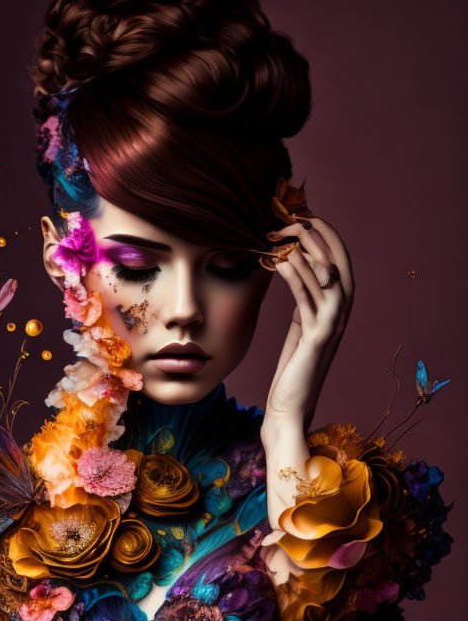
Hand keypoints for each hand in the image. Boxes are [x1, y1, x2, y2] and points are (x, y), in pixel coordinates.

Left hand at [263, 216, 354, 432]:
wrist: (291, 406)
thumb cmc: (293, 368)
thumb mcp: (301, 323)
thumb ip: (304, 297)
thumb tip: (292, 264)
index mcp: (339, 305)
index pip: (339, 256)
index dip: (323, 231)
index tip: (299, 214)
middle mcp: (343, 311)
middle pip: (336, 257)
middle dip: (314, 232)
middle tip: (287, 218)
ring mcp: (333, 323)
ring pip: (324, 273)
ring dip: (300, 249)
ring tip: (277, 235)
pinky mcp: (318, 336)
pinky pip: (307, 297)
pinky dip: (295, 276)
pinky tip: (279, 261)